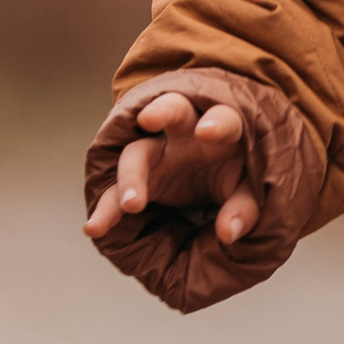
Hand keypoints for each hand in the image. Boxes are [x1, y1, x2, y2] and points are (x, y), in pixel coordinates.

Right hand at [81, 92, 263, 242]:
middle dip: (161, 112)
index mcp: (222, 129)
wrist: (215, 176)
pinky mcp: (137, 177)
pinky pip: (116, 190)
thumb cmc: (237, 175)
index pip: (224, 118)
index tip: (207, 131)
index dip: (216, 123)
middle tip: (149, 119)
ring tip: (132, 205)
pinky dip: (106, 209)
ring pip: (136, 152)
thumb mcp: (248, 191)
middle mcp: (186, 133)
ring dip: (130, 177)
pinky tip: (95, 227)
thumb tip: (228, 232)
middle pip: (172, 111)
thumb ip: (244, 207)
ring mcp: (157, 152)